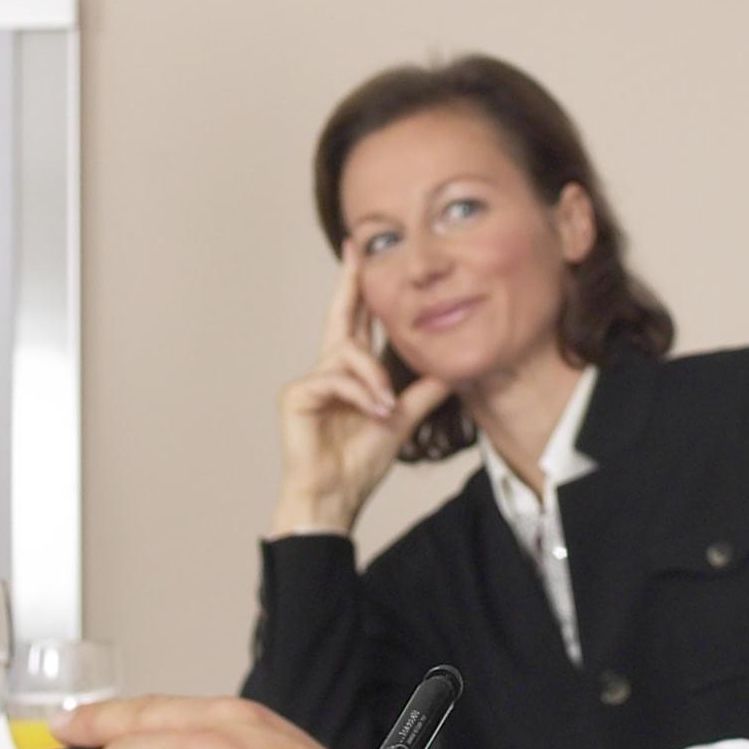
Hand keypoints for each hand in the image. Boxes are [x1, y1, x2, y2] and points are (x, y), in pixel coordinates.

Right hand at [269, 252, 447, 536]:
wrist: (336, 497)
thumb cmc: (360, 464)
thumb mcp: (402, 419)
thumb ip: (424, 393)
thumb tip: (453, 370)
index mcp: (350, 373)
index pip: (357, 323)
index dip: (359, 290)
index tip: (361, 256)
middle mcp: (327, 370)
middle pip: (341, 318)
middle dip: (351, 284)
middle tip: (356, 250)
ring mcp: (309, 382)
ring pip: (348, 355)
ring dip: (373, 379)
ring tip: (387, 408)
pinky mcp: (296, 396)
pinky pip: (335, 379)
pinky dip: (359, 394)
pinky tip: (374, 412)